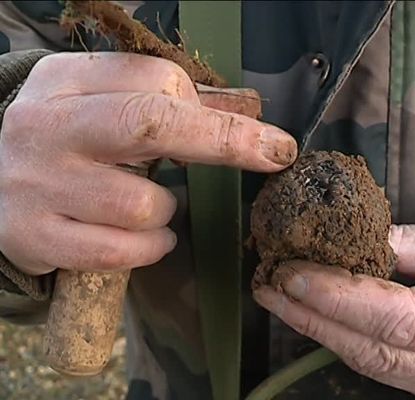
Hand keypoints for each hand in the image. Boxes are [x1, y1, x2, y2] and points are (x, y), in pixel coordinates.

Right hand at [0, 52, 296, 274]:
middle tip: (272, 154)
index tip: (265, 139)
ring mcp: (37, 183)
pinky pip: (120, 251)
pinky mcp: (35, 236)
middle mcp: (47, 125)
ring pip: (143, 203)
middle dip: (225, 142)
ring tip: (149, 207)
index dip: (218, 114)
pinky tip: (144, 238)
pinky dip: (149, 247)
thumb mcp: (101, 104)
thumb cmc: (68, 142)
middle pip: (153, 125)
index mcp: (66, 80)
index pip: (158, 82)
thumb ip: (166, 104)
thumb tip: (244, 116)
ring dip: (166, 211)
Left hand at [254, 220, 414, 399]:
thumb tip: (349, 241)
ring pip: (366, 362)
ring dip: (315, 326)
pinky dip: (335, 335)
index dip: (343, 298)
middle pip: (373, 350)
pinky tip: (307, 311)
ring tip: (276, 294)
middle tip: (270, 282)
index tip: (294, 273)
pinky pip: (372, 363)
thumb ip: (411, 245)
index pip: (401, 321)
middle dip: (313, 315)